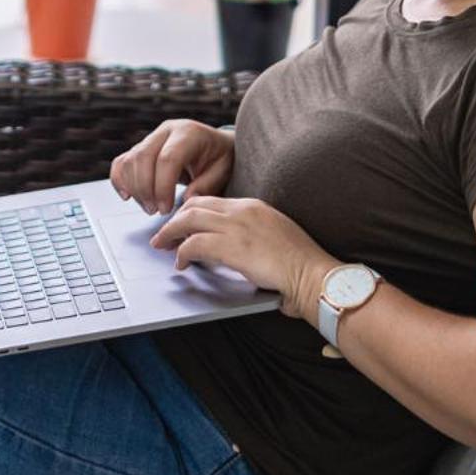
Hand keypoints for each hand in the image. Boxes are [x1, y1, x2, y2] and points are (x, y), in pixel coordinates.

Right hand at [110, 119, 234, 214]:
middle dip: (145, 190)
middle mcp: (166, 131)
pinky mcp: (140, 148)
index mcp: (188, 133)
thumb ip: (207, 185)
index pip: (167, 158)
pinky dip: (120, 180)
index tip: (166, 209)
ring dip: (134, 189)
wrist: (215, 147)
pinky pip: (121, 162)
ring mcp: (151, 138)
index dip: (162, 187)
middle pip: (143, 158)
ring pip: (130, 161)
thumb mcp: (222, 171)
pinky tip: (127, 196)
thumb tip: (186, 199)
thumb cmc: (219, 159)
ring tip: (149, 207)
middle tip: (155, 211)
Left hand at [148, 196, 339, 319]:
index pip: (213, 201)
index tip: (184, 223)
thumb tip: (237, 245)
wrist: (312, 273)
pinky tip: (181, 264)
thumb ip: (252, 232)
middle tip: (165, 233)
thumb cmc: (300, 262)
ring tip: (163, 245)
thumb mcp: (275, 234)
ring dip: (171, 233)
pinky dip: (182, 253)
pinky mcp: (230, 246)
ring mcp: (236, 226)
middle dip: (176, 219)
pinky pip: (194, 244)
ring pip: (188, 220)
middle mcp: (242, 210)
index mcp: (253, 206)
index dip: (192, 212)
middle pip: (196, 205)